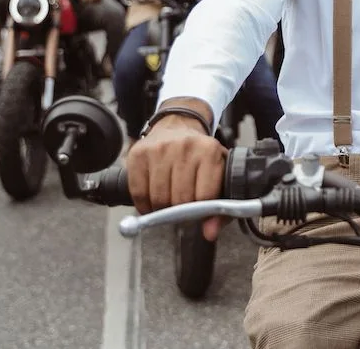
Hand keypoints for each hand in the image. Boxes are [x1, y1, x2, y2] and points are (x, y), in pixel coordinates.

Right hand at [126, 111, 227, 241]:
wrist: (178, 126)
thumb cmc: (200, 156)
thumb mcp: (219, 175)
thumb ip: (221, 209)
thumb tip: (210, 234)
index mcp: (209, 151)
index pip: (203, 197)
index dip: (200, 213)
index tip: (198, 215)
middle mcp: (185, 147)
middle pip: (179, 200)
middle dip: (180, 212)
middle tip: (182, 211)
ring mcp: (159, 149)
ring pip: (158, 198)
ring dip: (161, 210)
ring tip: (168, 204)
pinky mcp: (138, 153)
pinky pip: (138, 192)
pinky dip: (143, 204)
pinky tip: (152, 201)